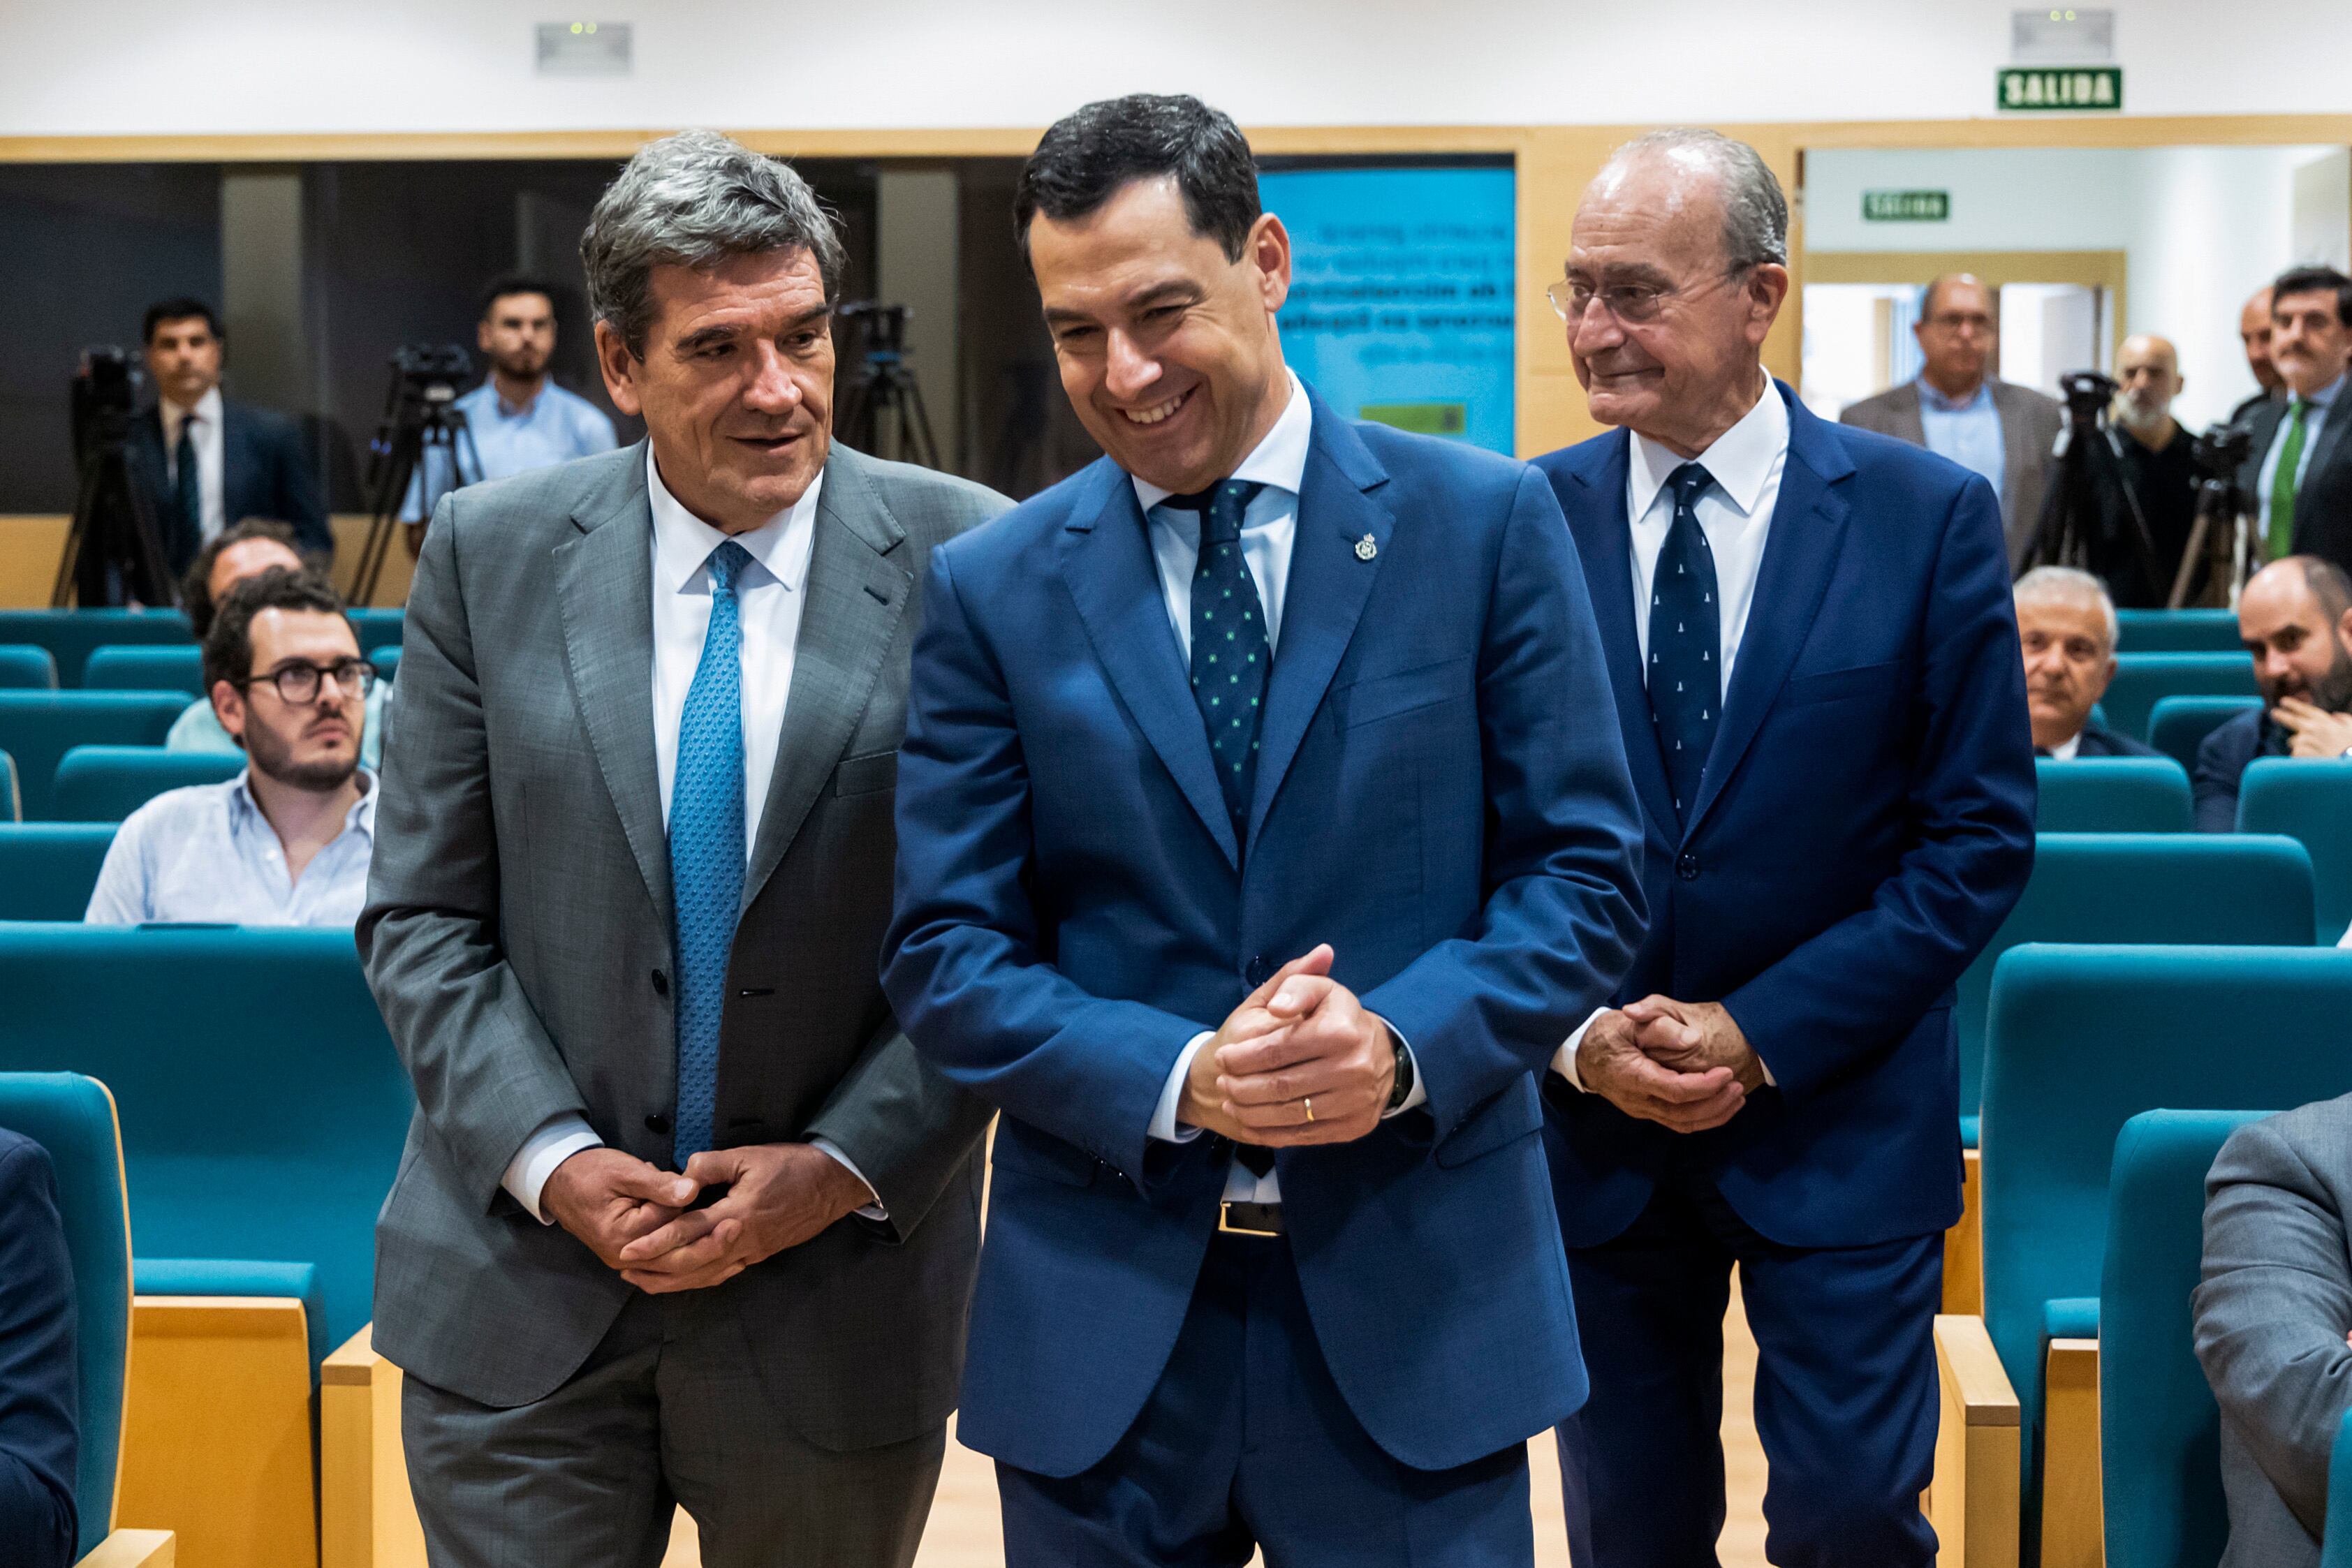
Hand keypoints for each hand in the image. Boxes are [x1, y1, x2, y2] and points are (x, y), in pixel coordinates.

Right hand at [540, 1147, 698, 1271]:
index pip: (673, 1217)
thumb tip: (693, 1190)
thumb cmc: (590, 1173)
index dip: (672, 1193)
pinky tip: (645, 1207)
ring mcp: (627, 1262)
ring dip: (665, 1215)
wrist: (560, 1183)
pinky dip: (658, 1223)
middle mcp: (626, 1258)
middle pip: (674, 1234)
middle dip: (670, 1206)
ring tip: (643, 1196)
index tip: (653, 1178)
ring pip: (669, 1240)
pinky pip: (658, 1245)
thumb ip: (660, 1184)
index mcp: (623, 1237)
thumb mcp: (625, 1172)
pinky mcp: (629, 1257)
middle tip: (649, 1186)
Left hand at [613, 1143, 873, 1293]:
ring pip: (706, 1275)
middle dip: (655, 1269)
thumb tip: (682, 1174)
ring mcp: (751, 1252)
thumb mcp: (750, 1156)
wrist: (832, 1185)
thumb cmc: (791, 1166)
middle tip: (623, 1269)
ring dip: (672, 1281)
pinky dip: (698, 1280)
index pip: (687, 1232)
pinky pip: (723, 1273)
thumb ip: (712, 1165)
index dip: (655, 1242)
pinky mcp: (759, 1255)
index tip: (627, 1249)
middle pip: (691, 1263)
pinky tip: (682, 1280)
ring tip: (643, 1280)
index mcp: (737, 1213)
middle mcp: (741, 1240)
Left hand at [1212, 956, 1396, 1146]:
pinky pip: (1303, 1136)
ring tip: (1230, 1102)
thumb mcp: (1320, 989)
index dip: (1242, 1057)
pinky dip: (1270, 1133)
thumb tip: (1278, 1006)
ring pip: (1288, 1114)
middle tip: (1222, 1082)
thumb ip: (1295, 984)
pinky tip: (1249, 1123)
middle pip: (1280, 1086)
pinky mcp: (1353, 1126)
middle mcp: (1352, 1068)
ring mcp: (1355, 1102)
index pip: (1276, 1050)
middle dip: (1241, 1087)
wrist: (1382, 1055)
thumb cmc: (1338, 1018)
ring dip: (1250, 1112)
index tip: (1222, 1058)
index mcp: (1339, 1031)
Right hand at [1575, 1009, 1744, 1133]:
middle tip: (1738, 1086)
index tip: (1727, 1072)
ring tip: (1737, 1098)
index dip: (1706, 1085)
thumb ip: (1660, 1026)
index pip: (1676, 1091)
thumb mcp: (1631, 1021)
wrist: (1582, 1054)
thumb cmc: (1608, 1034)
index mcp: (1635, 1077)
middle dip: (1716, 1104)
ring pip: (1683, 1124)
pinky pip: (1678, 1122)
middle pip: (1684, 1115)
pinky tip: (1720, 1105)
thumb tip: (1693, 1038)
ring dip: (1714, 1115)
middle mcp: (1639, 1101)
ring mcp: (1642, 1110)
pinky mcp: (1646, 1111)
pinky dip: (1703, 1118)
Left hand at [2274, 696, 2351, 758]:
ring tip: (2315, 753)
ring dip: (2300, 747)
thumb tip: (2336, 715)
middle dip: (2282, 715)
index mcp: (2326, 722)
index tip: (2283, 701)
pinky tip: (2312, 760)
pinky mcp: (2302, 753)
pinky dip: (2301, 757)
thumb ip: (2345, 720)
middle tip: (2274, 713)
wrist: (2348, 767)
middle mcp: (2315, 729)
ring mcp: (2308, 741)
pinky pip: (2295, 754)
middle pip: (2293, 720)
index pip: (2307, 710)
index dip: (2294, 705)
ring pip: (2294, 741)